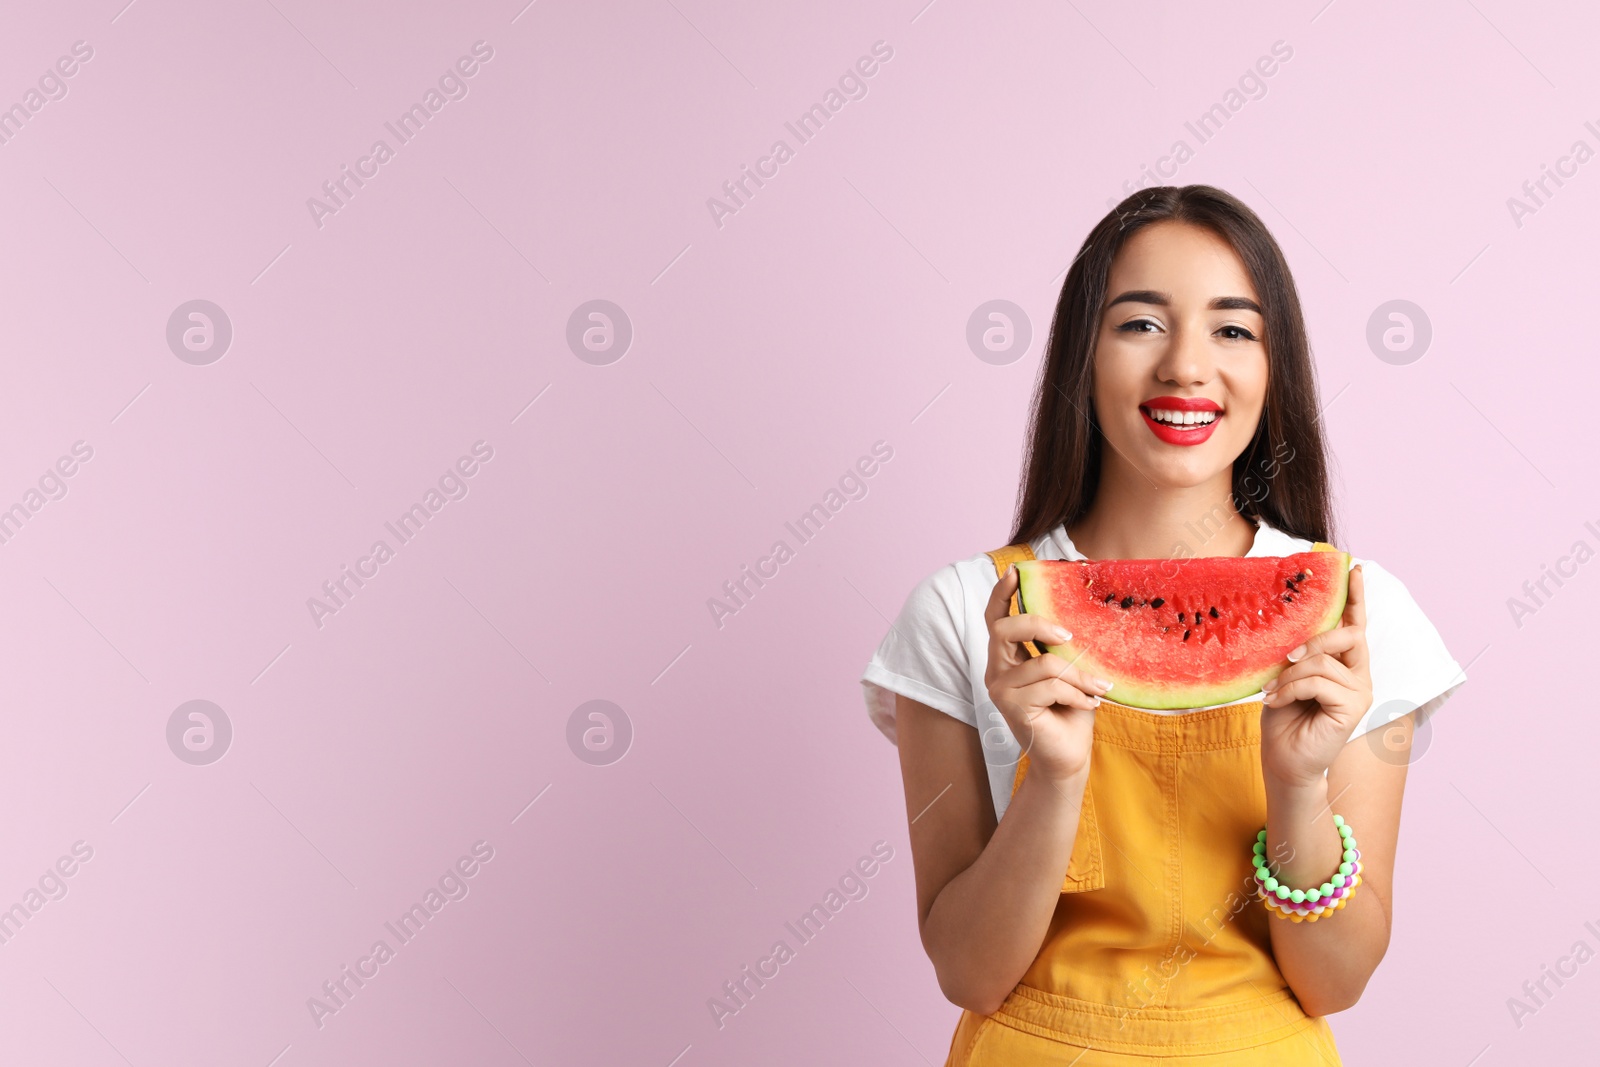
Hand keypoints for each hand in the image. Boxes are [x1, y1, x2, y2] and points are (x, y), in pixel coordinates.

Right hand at [982, 565, 1108, 782]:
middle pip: (1005, 629)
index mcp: (1007, 657)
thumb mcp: (1069, 669)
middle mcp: (996, 670)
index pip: (995, 618)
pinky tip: (1088, 704)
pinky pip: (1051, 685)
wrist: (1068, 757)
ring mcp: (1000, 689)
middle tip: (1069, 635)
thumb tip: (1077, 613)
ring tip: (1098, 688)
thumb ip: (1062, 645)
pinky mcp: (1011, 707)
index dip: (1001, 593)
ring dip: (1080, 675)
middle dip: (1038, 624)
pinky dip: (1077, 693)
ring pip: (1043, 663)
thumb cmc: (1070, 711)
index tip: (1015, 571)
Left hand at [1259, 563, 1373, 788]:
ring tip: (1273, 692)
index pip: (1354, 624)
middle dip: (1314, 640)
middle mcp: (1358, 674)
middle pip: (1347, 635)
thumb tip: (1289, 627)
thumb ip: (1296, 653)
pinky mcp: (1353, 708)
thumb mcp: (1285, 676)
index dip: (1355, 597)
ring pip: (1323, 661)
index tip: (1354, 568)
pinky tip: (1277, 702)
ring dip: (1290, 675)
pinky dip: (1291, 689)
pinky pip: (1319, 682)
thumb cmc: (1283, 718)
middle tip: (1286, 657)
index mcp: (1343, 663)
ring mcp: (1360, 691)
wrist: (1283, 760)